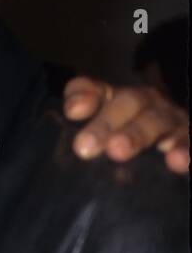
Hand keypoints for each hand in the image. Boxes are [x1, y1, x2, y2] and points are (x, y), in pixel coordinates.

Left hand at [64, 77, 189, 172]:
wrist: (181, 143)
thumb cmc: (130, 136)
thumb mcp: (105, 131)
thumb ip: (84, 115)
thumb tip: (73, 112)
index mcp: (118, 98)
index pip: (95, 90)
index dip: (83, 97)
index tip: (72, 113)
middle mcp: (147, 103)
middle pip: (128, 103)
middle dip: (105, 123)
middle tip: (84, 147)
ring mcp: (173, 120)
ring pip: (156, 122)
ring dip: (137, 134)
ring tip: (118, 151)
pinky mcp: (190, 139)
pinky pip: (188, 143)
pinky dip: (184, 152)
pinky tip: (176, 162)